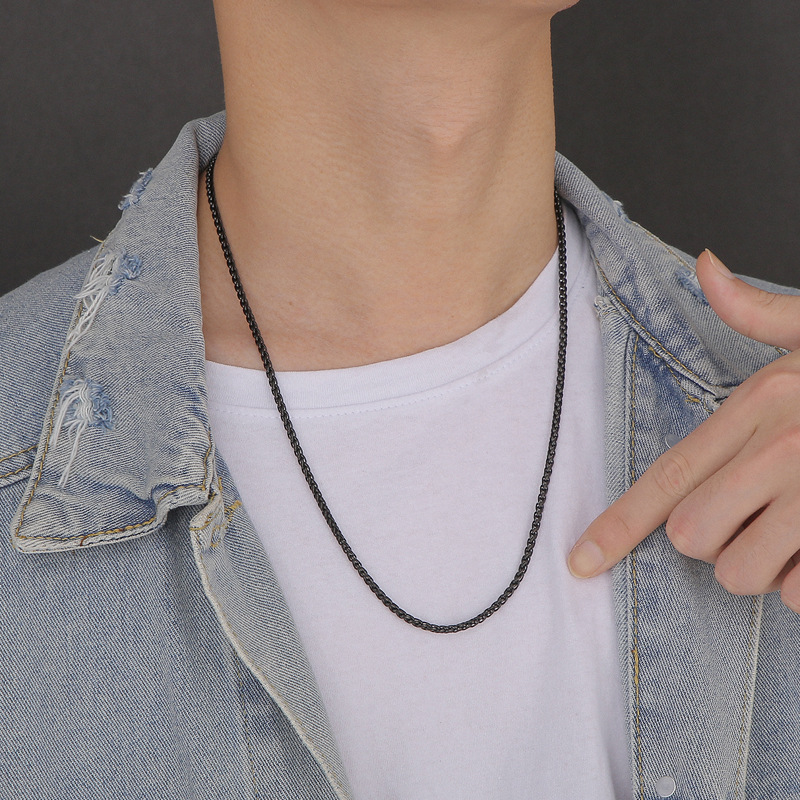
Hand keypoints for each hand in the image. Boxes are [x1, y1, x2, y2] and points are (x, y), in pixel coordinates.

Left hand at [567, 249, 799, 612]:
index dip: (617, 525)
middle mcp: (782, 452)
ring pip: (742, 573)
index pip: (667, 476)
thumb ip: (755, 309)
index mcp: (760, 405)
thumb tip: (706, 266)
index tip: (582, 560)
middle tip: (752, 516)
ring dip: (761, 567)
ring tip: (797, 530)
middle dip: (712, 539)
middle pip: (691, 536)